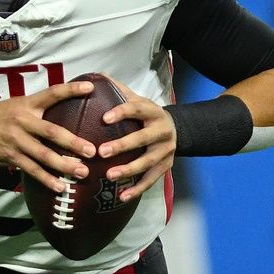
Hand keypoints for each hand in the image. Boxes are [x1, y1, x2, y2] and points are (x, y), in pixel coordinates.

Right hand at [0, 80, 97, 192]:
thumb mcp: (16, 105)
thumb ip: (37, 109)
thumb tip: (64, 110)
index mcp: (27, 104)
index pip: (51, 93)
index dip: (70, 89)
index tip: (90, 88)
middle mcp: (22, 121)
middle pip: (52, 131)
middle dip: (73, 142)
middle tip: (91, 151)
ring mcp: (16, 140)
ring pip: (44, 155)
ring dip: (64, 165)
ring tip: (82, 172)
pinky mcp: (10, 156)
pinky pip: (32, 170)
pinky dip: (47, 179)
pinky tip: (60, 186)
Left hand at [96, 79, 174, 202]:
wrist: (176, 130)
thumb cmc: (146, 115)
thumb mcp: (138, 100)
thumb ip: (118, 91)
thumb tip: (96, 76)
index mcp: (153, 112)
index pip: (137, 109)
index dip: (121, 112)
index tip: (104, 118)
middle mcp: (162, 131)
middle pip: (142, 139)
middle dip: (122, 146)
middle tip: (101, 152)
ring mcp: (165, 151)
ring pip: (147, 162)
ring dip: (128, 169)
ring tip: (109, 175)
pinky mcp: (165, 167)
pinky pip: (151, 180)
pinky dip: (137, 189)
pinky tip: (122, 197)